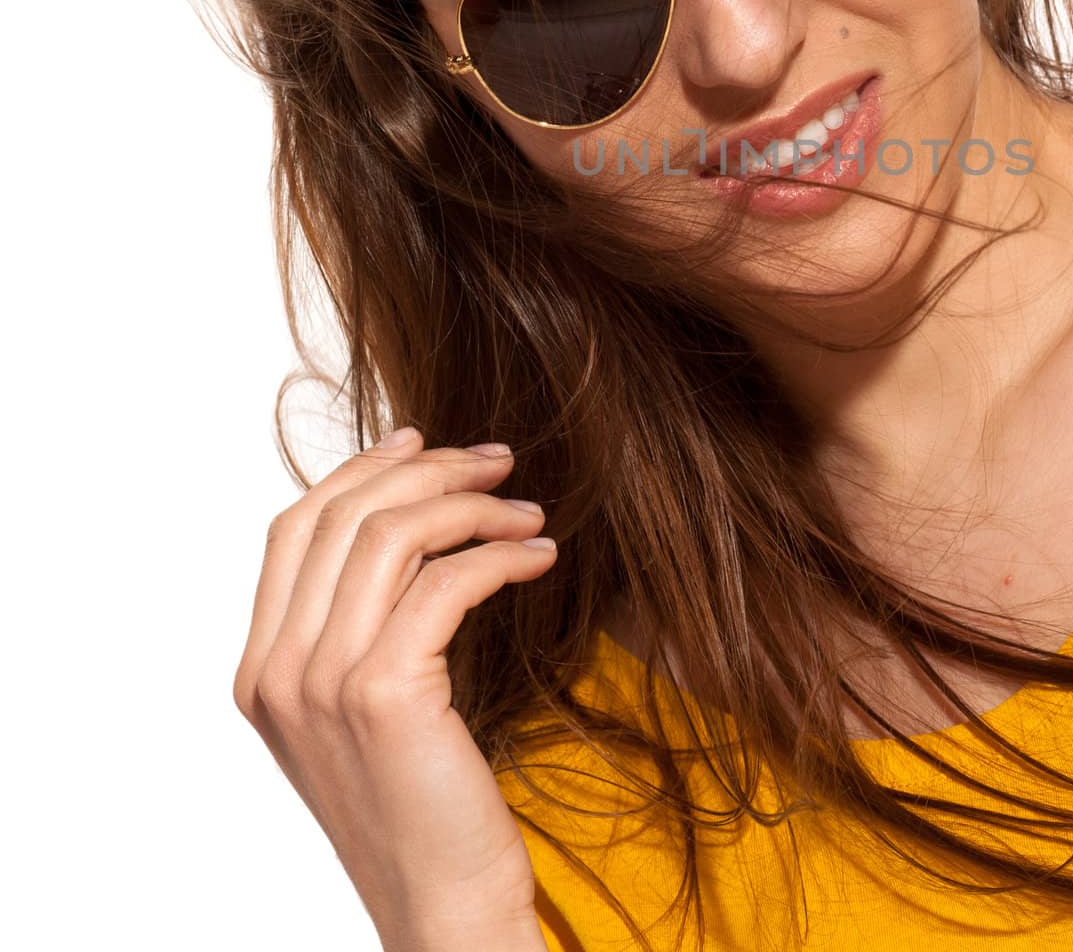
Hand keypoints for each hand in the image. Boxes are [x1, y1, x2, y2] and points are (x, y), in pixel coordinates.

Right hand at [232, 428, 555, 951]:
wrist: (443, 906)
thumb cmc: (422, 805)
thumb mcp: (366, 708)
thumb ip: (360, 624)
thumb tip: (406, 519)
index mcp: (260, 670)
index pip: (296, 526)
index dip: (361, 469)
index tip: (425, 440)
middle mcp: (277, 672)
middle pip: (345, 515)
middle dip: (429, 470)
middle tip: (500, 462)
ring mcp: (321, 683)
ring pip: (392, 534)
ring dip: (471, 506)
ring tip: (530, 512)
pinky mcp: (383, 694)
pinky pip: (446, 580)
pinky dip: (500, 553)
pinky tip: (540, 556)